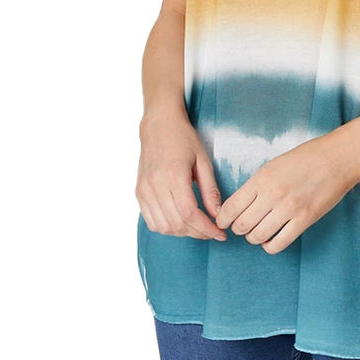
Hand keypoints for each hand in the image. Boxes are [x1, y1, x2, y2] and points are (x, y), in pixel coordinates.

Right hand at [136, 107, 226, 240]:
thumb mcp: (203, 161)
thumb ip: (210, 190)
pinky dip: (167, 227)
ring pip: (163, 226)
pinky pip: (151, 221)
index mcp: (173, 176)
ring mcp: (144, 190)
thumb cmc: (184, 139)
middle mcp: (155, 185)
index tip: (220, 234)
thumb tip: (218, 215)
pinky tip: (180, 222)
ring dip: (182, 232)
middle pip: (177, 224)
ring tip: (197, 227)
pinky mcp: (139, 192)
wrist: (159, 125)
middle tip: (212, 231)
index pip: (189, 214)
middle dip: (197, 233)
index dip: (206, 228)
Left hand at [214, 134, 359, 253]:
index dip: (223, 219)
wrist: (338, 158)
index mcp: (262, 178)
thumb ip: (257, 185)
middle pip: (242, 225)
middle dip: (237, 229)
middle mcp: (273, 194)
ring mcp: (289, 209)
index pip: (231, 207)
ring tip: (257, 232)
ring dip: (253, 238)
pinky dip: (270, 246)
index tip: (223, 222)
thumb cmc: (306, 158)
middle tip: (241, 227)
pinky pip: (279, 243)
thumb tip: (240, 205)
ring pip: (258, 236)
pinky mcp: (305, 220)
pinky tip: (271, 239)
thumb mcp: (273, 165)